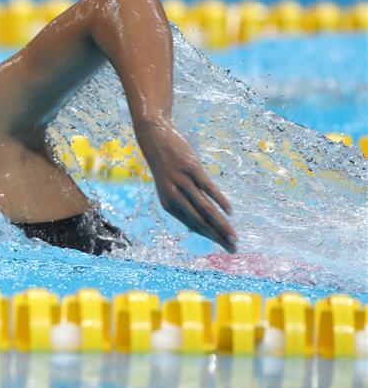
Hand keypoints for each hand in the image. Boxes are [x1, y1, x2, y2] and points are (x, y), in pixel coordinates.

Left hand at [135, 117, 237, 251]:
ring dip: (221, 225)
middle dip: (218, 237)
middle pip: (200, 222)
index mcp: (168, 204)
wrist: (155, 138)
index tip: (224, 246)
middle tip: (233, 249)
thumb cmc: (165, 166)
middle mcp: (174, 196)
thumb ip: (181, 205)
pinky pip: (208, 189)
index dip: (210, 237)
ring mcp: (183, 183)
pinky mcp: (191, 170)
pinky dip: (220, 201)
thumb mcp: (168, 187)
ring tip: (233, 237)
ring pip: (205, 209)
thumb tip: (196, 226)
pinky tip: (230, 211)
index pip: (193, 225)